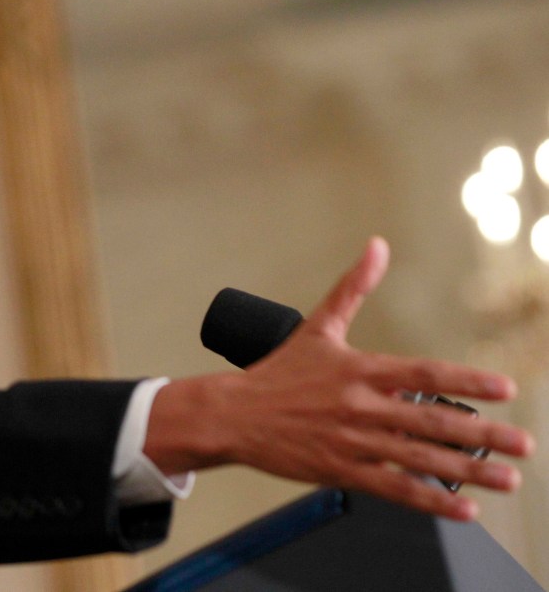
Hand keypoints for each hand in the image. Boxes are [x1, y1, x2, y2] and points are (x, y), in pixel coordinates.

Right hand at [144, 237, 534, 519]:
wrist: (234, 414)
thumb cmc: (277, 373)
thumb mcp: (317, 326)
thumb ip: (353, 288)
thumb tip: (377, 245)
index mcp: (360, 369)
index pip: (425, 372)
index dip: (468, 380)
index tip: (505, 389)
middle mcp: (361, 406)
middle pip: (433, 420)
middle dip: (484, 435)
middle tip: (524, 444)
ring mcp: (353, 441)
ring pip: (420, 459)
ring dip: (469, 471)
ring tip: (507, 478)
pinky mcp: (341, 471)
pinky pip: (394, 489)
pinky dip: (430, 501)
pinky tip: (462, 508)